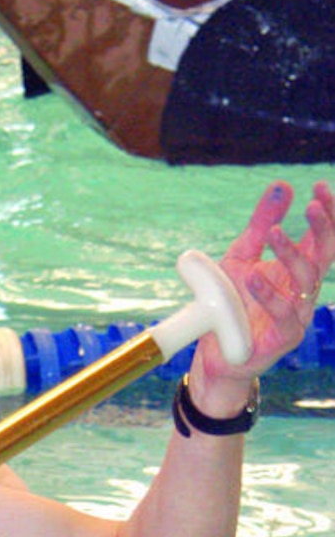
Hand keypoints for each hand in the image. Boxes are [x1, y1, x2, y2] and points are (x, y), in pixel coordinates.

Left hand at [194, 180, 334, 400]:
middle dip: (323, 229)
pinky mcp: (283, 339)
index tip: (320, 187)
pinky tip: (255, 277)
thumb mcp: (242, 256)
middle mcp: (302, 291)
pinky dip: (270, 296)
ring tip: (273, 234)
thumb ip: (261, 224)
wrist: (214, 352)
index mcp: (297, 269)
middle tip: (311, 206)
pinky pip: (284, 316)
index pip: (323, 238)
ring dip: (291, 255)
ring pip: (306, 282)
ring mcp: (297, 315)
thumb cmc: (232, 303)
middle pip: (324, 255)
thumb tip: (284, 184)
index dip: (328, 214)